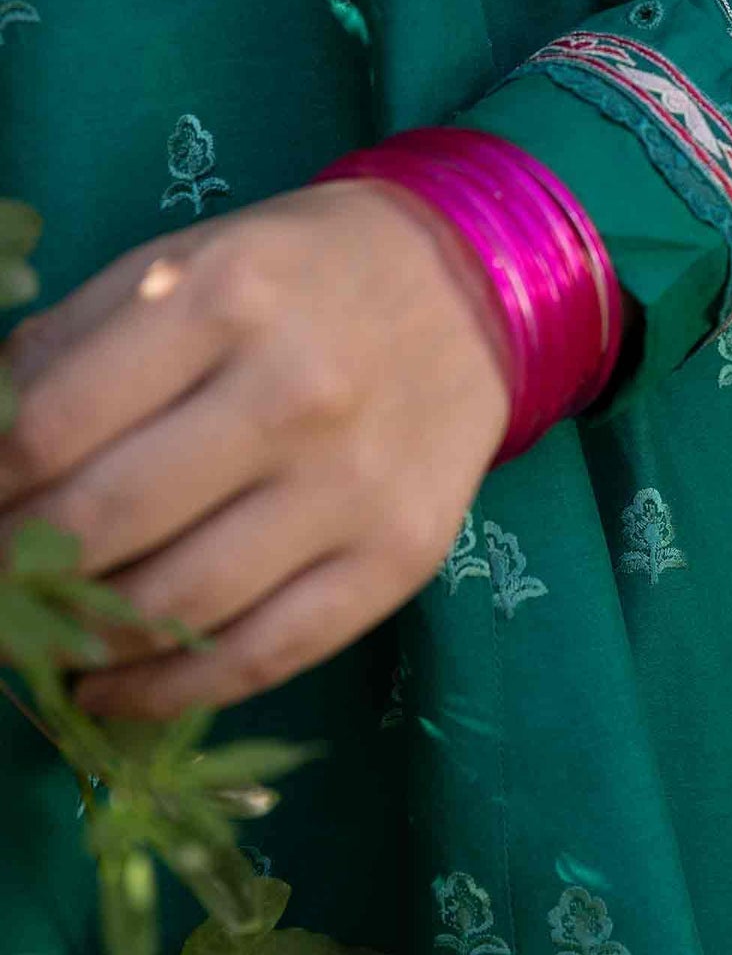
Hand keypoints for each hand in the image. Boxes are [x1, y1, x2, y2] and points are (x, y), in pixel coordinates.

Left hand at [0, 180, 511, 717]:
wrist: (464, 291)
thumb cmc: (299, 277)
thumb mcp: (182, 264)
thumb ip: (72, 342)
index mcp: (221, 299)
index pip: (52, 427)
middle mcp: (291, 393)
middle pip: (105, 521)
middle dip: (13, 569)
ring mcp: (352, 485)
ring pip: (178, 603)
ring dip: (76, 639)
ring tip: (32, 638)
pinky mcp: (398, 557)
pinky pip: (266, 655)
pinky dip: (168, 690)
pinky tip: (108, 686)